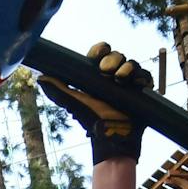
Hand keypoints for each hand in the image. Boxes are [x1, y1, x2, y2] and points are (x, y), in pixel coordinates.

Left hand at [39, 42, 151, 162]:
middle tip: (106, 71)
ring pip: (132, 63)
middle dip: (113, 59)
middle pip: (117, 55)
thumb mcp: (74, 102)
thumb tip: (40, 77)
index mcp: (98, 75)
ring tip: (120, 79)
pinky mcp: (142, 91)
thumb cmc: (92, 120)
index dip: (100, 49)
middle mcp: (114, 76)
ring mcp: (129, 83)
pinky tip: (137, 83)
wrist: (112, 139)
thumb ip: (59, 89)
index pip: (101, 53)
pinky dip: (142, 77)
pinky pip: (146, 76)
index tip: (98, 53)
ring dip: (127, 68)